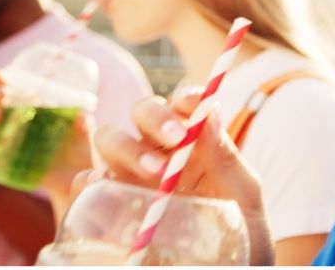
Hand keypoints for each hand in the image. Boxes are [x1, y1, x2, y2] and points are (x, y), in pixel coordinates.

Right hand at [0, 74, 94, 211]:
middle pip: (1, 105)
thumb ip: (84, 124)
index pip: (17, 89)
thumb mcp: (86, 133)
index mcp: (37, 108)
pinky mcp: (11, 161)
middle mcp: (22, 122)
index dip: (4, 80)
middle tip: (0, 97)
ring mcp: (15, 141)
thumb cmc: (82, 149)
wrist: (79, 179)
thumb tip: (83, 117)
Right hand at [93, 91, 272, 264]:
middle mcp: (159, 151)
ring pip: (110, 139)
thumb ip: (228, 159)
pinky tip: (106, 184)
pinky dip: (91, 178)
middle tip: (178, 138)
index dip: (186, 96)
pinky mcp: (108, 205)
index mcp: (195, 142)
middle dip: (155, 116)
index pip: (183, 105)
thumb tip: (212, 113)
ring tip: (155, 171)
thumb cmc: (242, 238)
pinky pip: (88, 184)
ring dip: (127, 146)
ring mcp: (131, 177)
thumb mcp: (245, 200)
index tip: (194, 103)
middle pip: (142, 112)